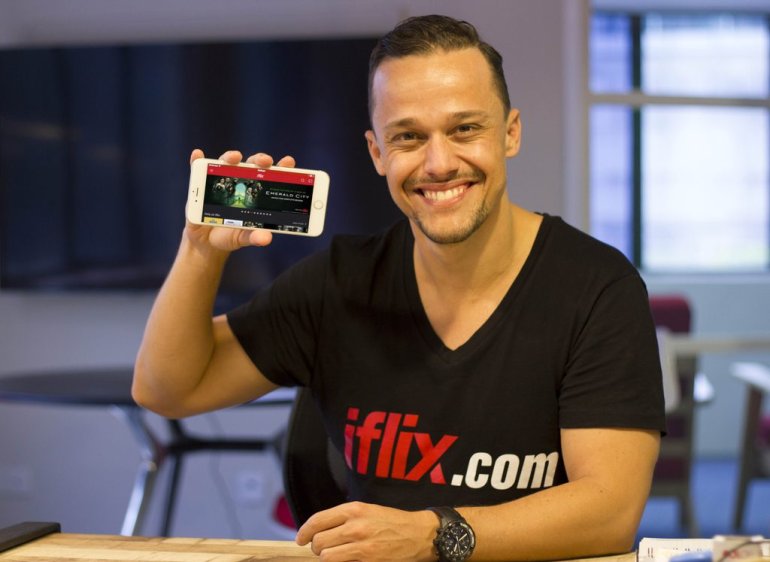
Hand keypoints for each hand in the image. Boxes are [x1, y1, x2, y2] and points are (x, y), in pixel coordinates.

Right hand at [185, 149, 297, 251]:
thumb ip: (254, 236)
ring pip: (227, 163)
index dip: (281, 167)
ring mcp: (220, 180)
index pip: (271, 176)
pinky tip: (197, 154)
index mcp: (255, 192)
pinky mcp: (200, 183)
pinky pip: (198, 167)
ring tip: (234, 157)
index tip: (289, 161)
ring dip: (230, 157)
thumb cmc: (230, 235)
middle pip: (252, 165)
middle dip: (260, 160)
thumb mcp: (243, 237)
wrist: (205, 241)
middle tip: (265, 161)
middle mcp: (240, 181)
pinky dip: (197, 160)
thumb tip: (266, 238)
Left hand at [295, 501, 436, 561]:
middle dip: (317, 547)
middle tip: (323, 549)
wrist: (418, 534)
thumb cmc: (392, 522)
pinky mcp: (368, 561)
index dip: (304, 532)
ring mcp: (361, 546)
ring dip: (327, 558)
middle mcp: (355, 526)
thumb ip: (344, 518)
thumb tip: (319, 529)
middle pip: (318, 542)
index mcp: (354, 509)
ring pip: (326, 557)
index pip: (317, 521)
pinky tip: (346, 560)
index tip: (300, 539)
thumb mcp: (367, 510)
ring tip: (335, 555)